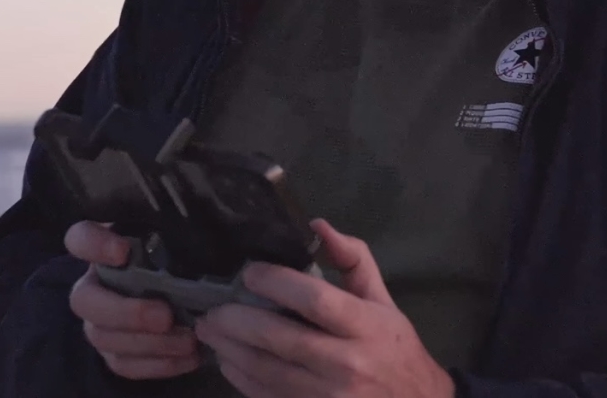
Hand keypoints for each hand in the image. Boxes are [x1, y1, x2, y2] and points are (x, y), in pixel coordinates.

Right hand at [64, 220, 200, 379]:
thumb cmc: (179, 257)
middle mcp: (93, 285)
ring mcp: (98, 322)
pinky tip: (188, 358)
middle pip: (85, 300)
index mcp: (105, 248)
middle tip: (164, 316)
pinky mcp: (112, 351)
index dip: (94, 245)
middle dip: (125, 311)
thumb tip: (199, 233)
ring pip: (103, 337)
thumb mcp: (178, 239)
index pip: (80, 238)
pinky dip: (157, 364)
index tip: (122, 252)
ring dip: (147, 343)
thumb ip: (178, 234)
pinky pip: (123, 364)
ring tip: (187, 340)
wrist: (184, 292)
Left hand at [195, 220, 452, 397]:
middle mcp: (347, 362)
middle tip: (214, 309)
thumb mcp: (383, 300)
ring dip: (232, 350)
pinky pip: (267, 396)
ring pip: (267, 371)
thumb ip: (354, 259)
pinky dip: (242, 379)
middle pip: (282, 339)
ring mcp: (328, 395)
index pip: (316, 300)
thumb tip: (317, 226)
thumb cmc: (396, 348)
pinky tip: (229, 361)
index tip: (250, 272)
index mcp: (367, 326)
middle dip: (239, 321)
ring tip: (211, 332)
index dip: (278, 284)